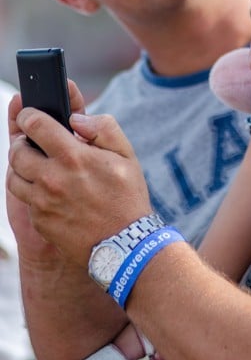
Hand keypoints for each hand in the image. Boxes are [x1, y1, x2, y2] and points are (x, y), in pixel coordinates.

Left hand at [7, 102, 151, 266]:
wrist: (124, 245)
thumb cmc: (127, 197)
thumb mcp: (126, 155)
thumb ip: (103, 128)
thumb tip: (76, 118)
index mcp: (73, 157)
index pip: (36, 126)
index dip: (28, 115)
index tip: (29, 113)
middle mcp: (52, 179)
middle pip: (17, 152)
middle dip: (21, 141)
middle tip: (30, 140)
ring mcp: (42, 202)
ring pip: (13, 177)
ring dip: (20, 166)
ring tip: (34, 164)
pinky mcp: (39, 221)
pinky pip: (25, 199)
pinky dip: (30, 190)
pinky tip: (47, 189)